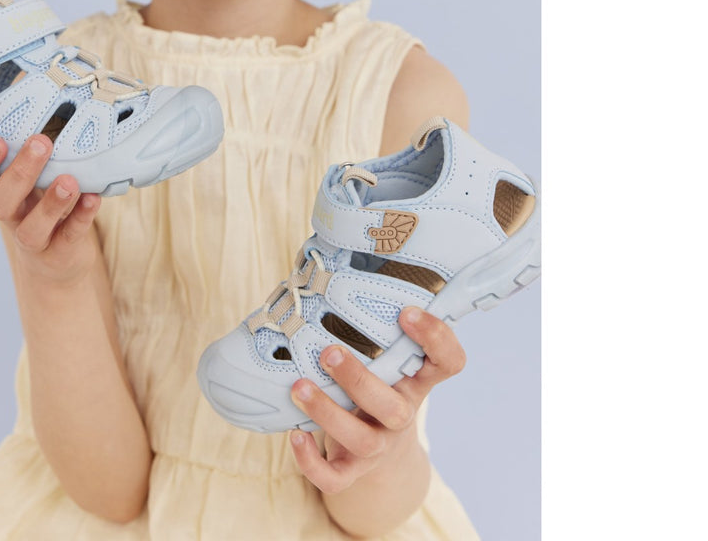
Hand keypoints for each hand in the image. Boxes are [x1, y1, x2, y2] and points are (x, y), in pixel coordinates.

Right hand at [0, 135, 101, 284]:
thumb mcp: (32, 177)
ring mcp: (34, 239)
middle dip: (19, 173)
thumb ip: (31, 152)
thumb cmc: (41, 201)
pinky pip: (68, 236)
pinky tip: (93, 198)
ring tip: (68, 180)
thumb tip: (49, 103)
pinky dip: (81, 217)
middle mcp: (11, 217)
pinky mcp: (60, 252)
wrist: (58, 260)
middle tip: (40, 143)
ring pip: (31, 229)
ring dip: (49, 204)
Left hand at [288, 307, 465, 493]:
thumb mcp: (384, 360)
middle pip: (393, 406)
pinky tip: (294, 435)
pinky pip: (335, 477)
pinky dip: (312, 461)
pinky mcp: (353, 471)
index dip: (435, 339)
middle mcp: (400, 414)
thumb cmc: (375, 387)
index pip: (448, 363)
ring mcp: (378, 446)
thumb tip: (322, 263)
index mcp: (414, 382)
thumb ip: (368, 326)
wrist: (382, 458)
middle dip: (360, 380)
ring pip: (361, 439)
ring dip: (328, 412)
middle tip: (329, 352)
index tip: (406, 311)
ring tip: (298, 386)